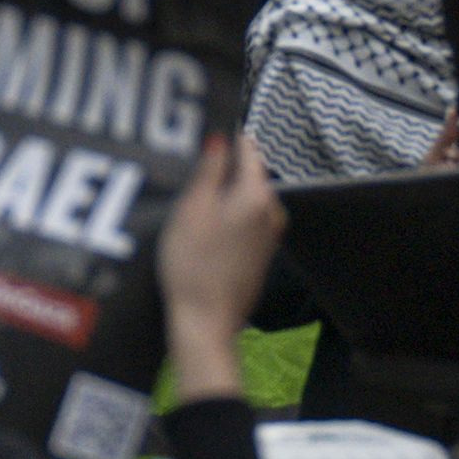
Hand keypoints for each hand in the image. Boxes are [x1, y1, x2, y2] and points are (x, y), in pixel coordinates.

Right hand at [155, 132, 289, 379]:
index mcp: (257, 195)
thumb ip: (209, 169)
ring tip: (190, 205)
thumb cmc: (192, 265)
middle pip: (247, 174)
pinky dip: (228, 218)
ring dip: (222, 196)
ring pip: (245, 198)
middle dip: (220, 170)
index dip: (223, 140)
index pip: (247, 149)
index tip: (198, 140)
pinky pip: (246, 221)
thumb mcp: (191, 209)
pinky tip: (203, 231)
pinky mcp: (262, 254)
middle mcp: (272, 211)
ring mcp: (270, 235)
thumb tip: (220, 137)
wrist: (207, 321)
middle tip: (186, 177)